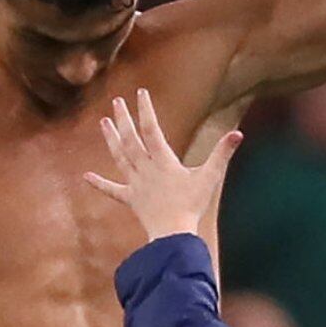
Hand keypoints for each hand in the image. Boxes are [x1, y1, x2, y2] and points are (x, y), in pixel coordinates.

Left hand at [86, 87, 241, 238]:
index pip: (151, 129)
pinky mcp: (131, 199)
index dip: (146, 110)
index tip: (141, 92)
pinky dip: (99, 183)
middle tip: (116, 101)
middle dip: (123, 119)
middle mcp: (145, 169)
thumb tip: (238, 133)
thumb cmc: (193, 205)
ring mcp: (136, 184)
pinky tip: (86, 176)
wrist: (173, 234)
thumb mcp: (210, 177)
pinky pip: (112, 190)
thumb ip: (222, 154)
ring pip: (120, 157)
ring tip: (104, 122)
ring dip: (111, 139)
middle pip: (131, 139)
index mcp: (163, 161)